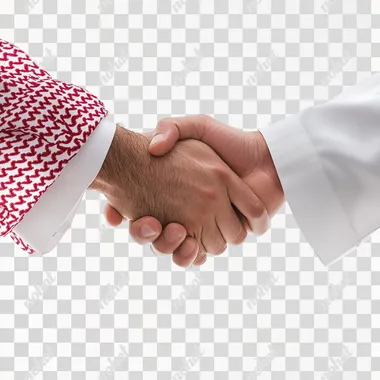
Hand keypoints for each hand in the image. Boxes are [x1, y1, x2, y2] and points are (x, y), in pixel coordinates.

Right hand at [91, 125, 268, 266]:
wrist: (264, 159)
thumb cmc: (230, 141)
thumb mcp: (197, 126)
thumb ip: (171, 128)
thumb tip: (150, 147)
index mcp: (175, 191)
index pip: (141, 209)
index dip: (126, 213)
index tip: (117, 214)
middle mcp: (185, 212)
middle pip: (153, 235)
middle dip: (145, 235)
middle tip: (149, 223)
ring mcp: (203, 226)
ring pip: (173, 248)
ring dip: (168, 246)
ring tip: (174, 230)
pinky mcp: (220, 237)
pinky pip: (198, 255)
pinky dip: (190, 255)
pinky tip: (189, 242)